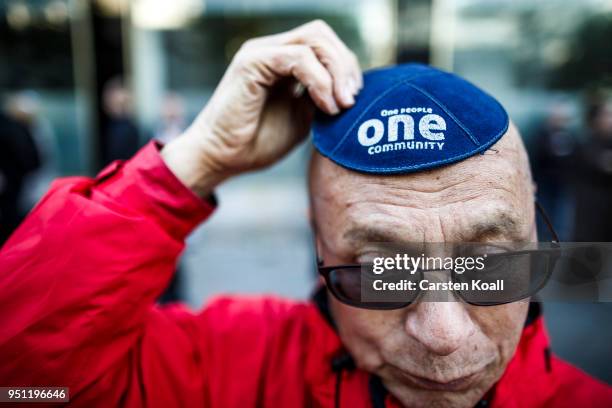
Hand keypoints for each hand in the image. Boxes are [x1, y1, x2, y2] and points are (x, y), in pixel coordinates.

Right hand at [161, 20, 361, 196]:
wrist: (222, 158)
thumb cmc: (257, 143)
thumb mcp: (301, 118)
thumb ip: (321, 99)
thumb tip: (350, 91)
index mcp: (282, 61)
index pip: (323, 45)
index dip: (346, 67)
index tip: (354, 100)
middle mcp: (271, 49)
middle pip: (321, 35)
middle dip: (345, 65)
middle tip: (352, 100)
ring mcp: (261, 52)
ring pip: (313, 39)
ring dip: (336, 71)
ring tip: (341, 105)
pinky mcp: (253, 62)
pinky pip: (298, 58)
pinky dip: (320, 82)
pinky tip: (325, 107)